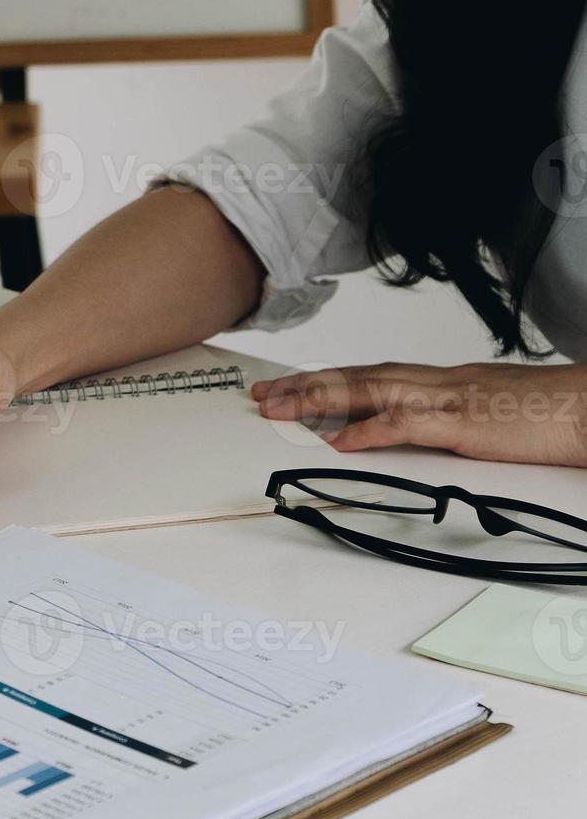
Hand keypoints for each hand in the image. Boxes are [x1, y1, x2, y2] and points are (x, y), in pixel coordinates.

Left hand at [253, 362, 586, 466]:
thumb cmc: (554, 414)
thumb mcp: (490, 414)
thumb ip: (451, 419)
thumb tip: (420, 430)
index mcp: (446, 381)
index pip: (373, 376)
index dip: (328, 381)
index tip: (291, 388)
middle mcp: (440, 382)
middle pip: (359, 378)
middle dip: (306, 386)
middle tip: (264, 396)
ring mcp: (451, 399)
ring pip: (371, 392)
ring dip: (320, 401)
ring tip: (279, 411)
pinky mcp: (466, 424)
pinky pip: (409, 424)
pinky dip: (370, 431)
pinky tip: (339, 441)